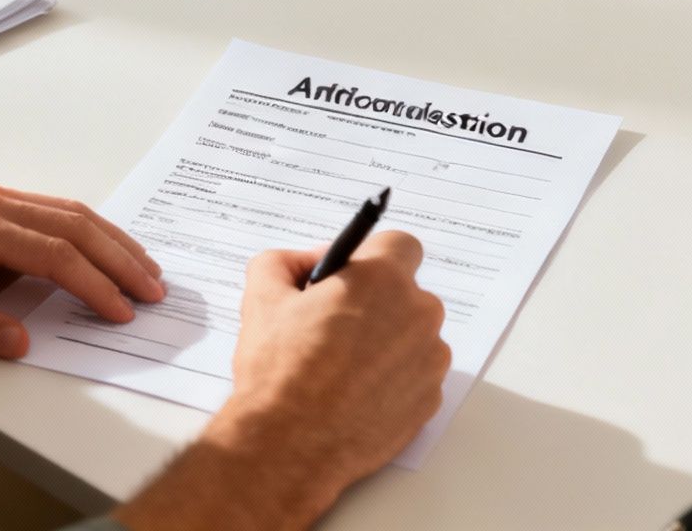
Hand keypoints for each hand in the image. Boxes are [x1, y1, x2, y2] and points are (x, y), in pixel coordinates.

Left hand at [0, 173, 163, 356]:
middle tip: (154, 287)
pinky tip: (97, 242)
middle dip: (120, 258)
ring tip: (142, 265)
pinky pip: (49, 206)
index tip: (122, 310)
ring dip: (110, 238)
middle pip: (76, 226)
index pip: (57, 257)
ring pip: (68, 210)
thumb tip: (21, 343)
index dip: (95, 285)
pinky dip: (84, 226)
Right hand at [114, 232, 450, 530]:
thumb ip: (284, 262)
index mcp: (382, 279)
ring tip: (342, 368)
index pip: (400, 245)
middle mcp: (417, 315)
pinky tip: (355, 395)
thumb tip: (309, 261)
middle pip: (407, 294)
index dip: (373, 258)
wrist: (290, 446)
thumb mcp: (262, 297)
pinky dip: (393, 381)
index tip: (352, 276)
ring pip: (413, 336)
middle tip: (336, 326)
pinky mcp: (430, 401)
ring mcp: (429, 361)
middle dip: (377, 303)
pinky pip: (416, 376)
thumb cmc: (279, 372)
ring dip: (387, 343)